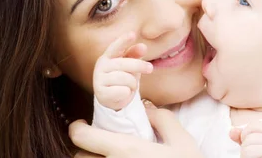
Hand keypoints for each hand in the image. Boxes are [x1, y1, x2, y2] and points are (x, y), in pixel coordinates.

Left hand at [70, 106, 203, 157]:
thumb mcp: (183, 141)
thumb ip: (163, 120)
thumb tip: (147, 109)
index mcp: (126, 151)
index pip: (83, 137)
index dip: (78, 128)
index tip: (83, 124)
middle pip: (79, 157)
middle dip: (87, 149)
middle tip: (102, 143)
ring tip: (112, 157)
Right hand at [93, 32, 152, 110]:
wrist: (113, 99)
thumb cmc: (123, 78)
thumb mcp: (130, 65)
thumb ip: (135, 54)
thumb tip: (143, 46)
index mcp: (108, 56)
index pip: (116, 47)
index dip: (124, 41)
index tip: (133, 34)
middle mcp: (101, 66)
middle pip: (126, 63)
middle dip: (140, 66)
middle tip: (150, 68)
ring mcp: (99, 79)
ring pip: (126, 79)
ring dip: (133, 83)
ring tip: (130, 86)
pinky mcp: (101, 93)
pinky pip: (123, 91)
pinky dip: (127, 93)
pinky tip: (123, 93)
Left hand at [229, 121, 261, 157]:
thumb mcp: (259, 148)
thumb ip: (245, 139)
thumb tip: (231, 131)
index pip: (253, 124)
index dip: (246, 134)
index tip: (249, 145)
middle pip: (248, 138)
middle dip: (245, 149)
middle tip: (253, 157)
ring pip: (246, 149)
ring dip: (245, 157)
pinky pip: (250, 156)